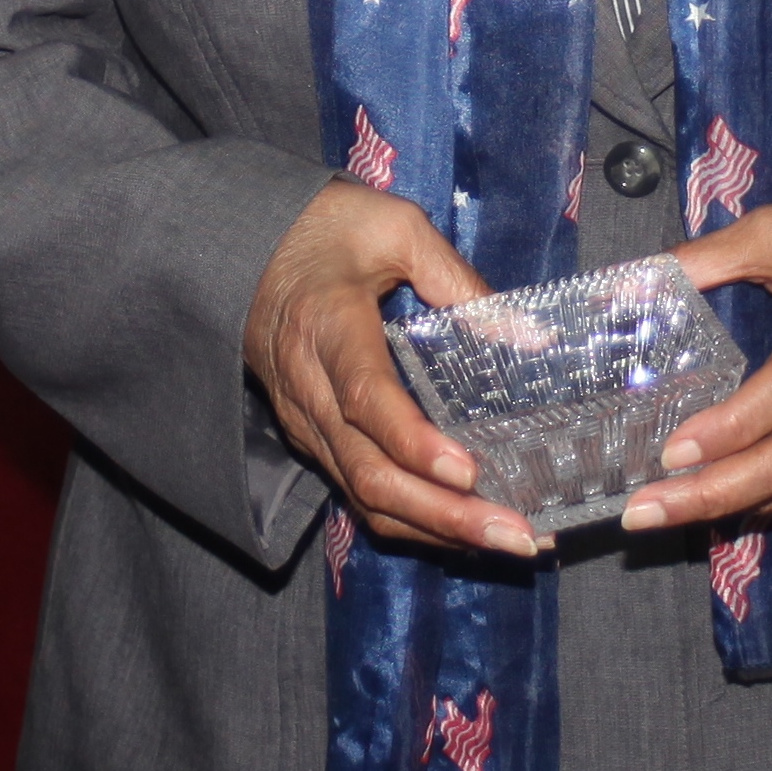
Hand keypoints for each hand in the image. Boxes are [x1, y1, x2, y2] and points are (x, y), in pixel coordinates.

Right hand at [244, 180, 533, 558]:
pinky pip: (358, 493)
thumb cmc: (323, 229)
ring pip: (364, 497)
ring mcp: (306, 422)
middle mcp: (310, 389)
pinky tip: (463, 528)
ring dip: (436, 530)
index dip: (415, 443)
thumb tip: (529, 335)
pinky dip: (413, 520)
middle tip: (518, 536)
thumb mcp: (394, 228)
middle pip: (370, 472)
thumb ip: (458, 280)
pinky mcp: (311, 437)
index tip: (468, 472)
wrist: (241, 246)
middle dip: (446, 515)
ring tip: (507, 542)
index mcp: (328, 329)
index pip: (367, 399)